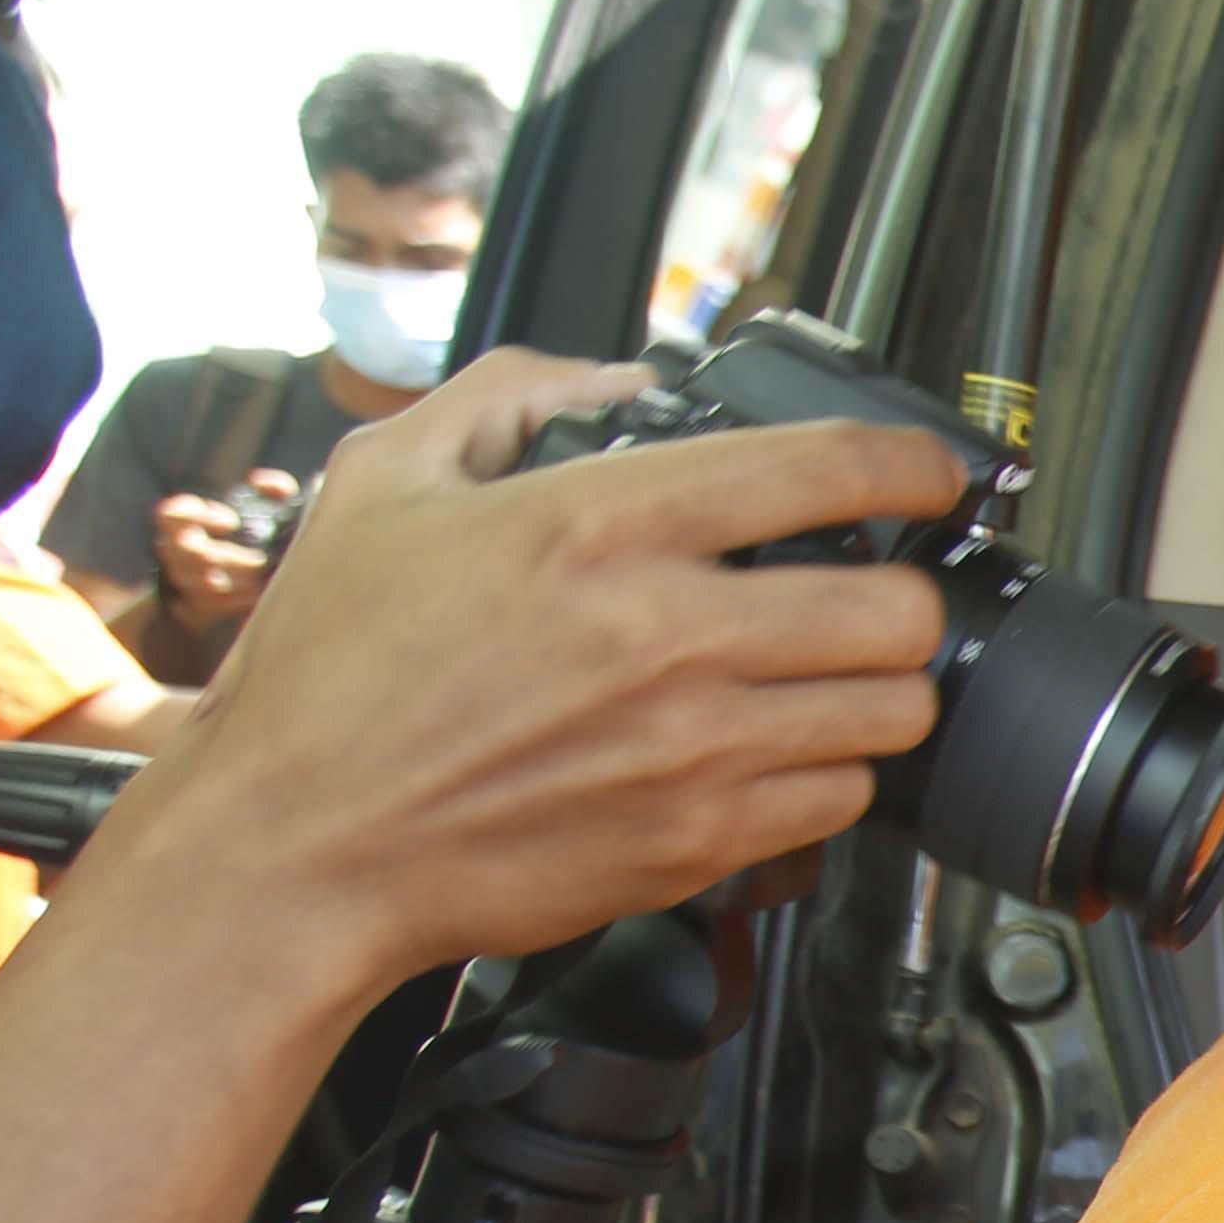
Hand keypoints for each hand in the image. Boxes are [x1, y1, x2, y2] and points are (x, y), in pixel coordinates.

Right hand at [94, 348, 964, 1014]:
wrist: (297, 846)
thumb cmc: (328, 680)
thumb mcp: (385, 483)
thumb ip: (508, 398)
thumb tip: (613, 377)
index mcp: (597, 527)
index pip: (824, 470)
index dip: (908, 465)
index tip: (926, 475)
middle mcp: (666, 636)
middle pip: (898, 610)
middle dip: (900, 595)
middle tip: (870, 592)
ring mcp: (695, 747)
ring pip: (891, 712)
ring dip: (875, 690)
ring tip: (825, 678)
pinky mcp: (700, 841)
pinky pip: (839, 801)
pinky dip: (827, 776)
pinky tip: (772, 753)